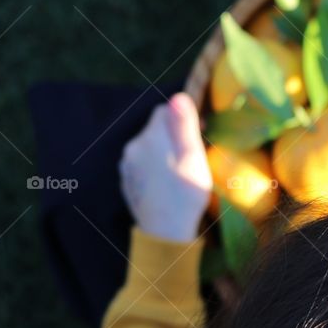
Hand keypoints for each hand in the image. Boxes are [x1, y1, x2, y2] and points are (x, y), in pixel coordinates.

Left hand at [119, 93, 212, 242]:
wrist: (164, 233)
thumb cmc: (185, 193)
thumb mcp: (193, 157)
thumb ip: (184, 125)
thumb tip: (179, 95)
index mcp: (151, 137)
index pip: (164, 110)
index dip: (183, 117)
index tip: (200, 131)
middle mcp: (133, 147)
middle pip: (155, 129)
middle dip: (173, 134)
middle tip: (194, 153)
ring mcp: (126, 166)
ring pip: (148, 147)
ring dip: (164, 151)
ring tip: (182, 170)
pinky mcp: (127, 182)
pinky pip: (142, 164)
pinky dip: (155, 167)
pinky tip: (168, 183)